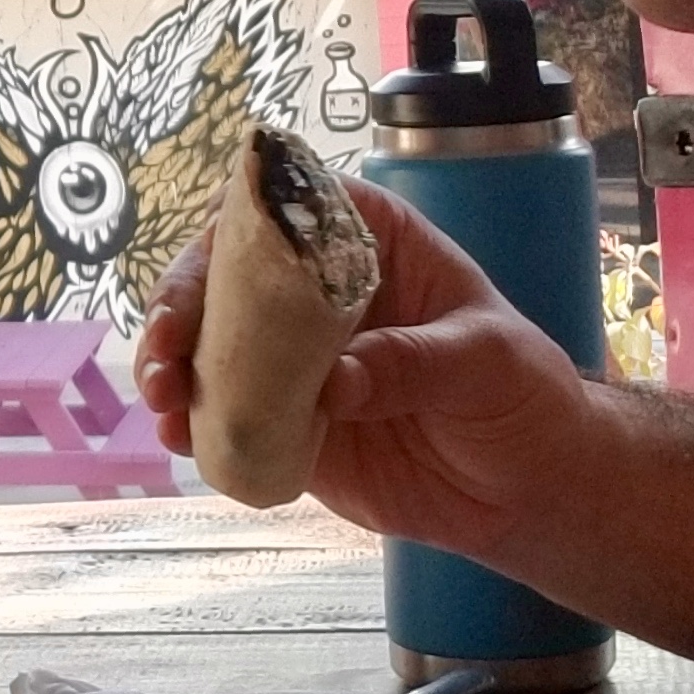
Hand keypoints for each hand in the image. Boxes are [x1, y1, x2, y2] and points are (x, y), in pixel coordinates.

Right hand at [136, 177, 592, 552]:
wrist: (529, 486)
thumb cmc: (523, 394)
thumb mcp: (485, 362)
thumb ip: (412, 363)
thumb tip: (333, 383)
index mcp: (368, 244)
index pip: (293, 206)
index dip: (239, 221)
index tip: (208, 258)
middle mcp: (317, 292)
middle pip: (227, 275)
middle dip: (181, 303)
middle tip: (167, 345)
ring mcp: (294, 359)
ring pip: (210, 344)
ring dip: (172, 365)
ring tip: (165, 398)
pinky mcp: (284, 420)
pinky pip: (224, 413)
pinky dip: (192, 422)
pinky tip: (179, 436)